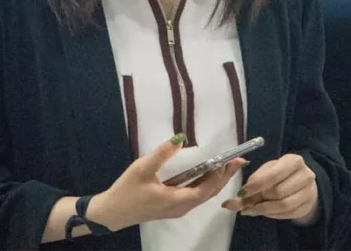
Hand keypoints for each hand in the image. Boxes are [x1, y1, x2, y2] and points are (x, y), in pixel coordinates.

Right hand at [88, 134, 247, 231]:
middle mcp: (181, 207)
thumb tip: (180, 137)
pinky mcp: (172, 206)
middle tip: (238, 160)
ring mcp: (177, 208)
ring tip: (227, 164)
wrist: (112, 212)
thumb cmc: (127, 191)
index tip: (231, 161)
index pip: (206, 190)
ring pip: (203, 195)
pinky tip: (206, 173)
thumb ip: (162, 153)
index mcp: (177, 200)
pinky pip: (195, 195)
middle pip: (209, 193)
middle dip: (224, 177)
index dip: (220, 176)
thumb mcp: (142, 169)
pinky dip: (205, 184)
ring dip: (216, 180)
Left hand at [221, 153, 318, 224]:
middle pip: (278, 192)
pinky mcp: (308, 206)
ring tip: (251, 210)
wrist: (301, 184)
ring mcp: (309, 191)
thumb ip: (248, 187)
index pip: (274, 174)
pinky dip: (273, 215)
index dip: (257, 185)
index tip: (242, 192)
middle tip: (246, 204)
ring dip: (264, 209)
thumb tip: (228, 204)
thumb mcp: (265, 174)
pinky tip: (265, 212)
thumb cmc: (280, 175)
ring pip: (283, 205)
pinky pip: (288, 214)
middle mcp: (306, 175)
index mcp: (293, 160)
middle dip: (259, 199)